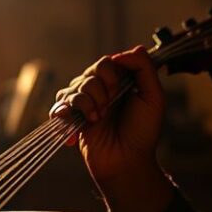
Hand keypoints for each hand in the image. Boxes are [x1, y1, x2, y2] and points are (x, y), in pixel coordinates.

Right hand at [49, 46, 163, 184]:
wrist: (126, 162)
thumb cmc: (142, 133)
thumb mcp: (153, 98)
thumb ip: (145, 69)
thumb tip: (131, 49)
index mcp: (118, 82)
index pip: (106, 63)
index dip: (109, 74)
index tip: (118, 91)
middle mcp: (99, 90)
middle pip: (87, 75)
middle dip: (97, 91)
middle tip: (107, 110)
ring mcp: (83, 105)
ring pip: (71, 90)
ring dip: (85, 105)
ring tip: (95, 121)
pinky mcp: (70, 120)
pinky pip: (58, 108)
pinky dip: (65, 117)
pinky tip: (77, 132)